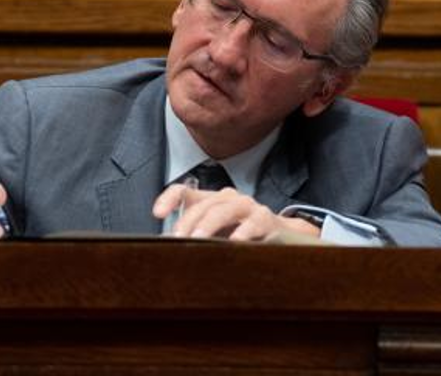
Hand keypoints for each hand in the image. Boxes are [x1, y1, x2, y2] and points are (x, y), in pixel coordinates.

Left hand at [152, 184, 320, 241]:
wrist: (282, 236)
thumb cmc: (242, 236)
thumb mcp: (215, 236)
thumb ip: (193, 238)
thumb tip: (163, 248)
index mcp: (211, 200)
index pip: (184, 192)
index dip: (169, 199)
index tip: (158, 214)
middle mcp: (227, 198)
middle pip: (203, 204)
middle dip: (188, 222)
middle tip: (177, 240)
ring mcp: (247, 206)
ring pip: (223, 210)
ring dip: (209, 225)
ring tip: (198, 240)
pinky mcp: (265, 219)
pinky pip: (252, 223)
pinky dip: (242, 233)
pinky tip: (234, 244)